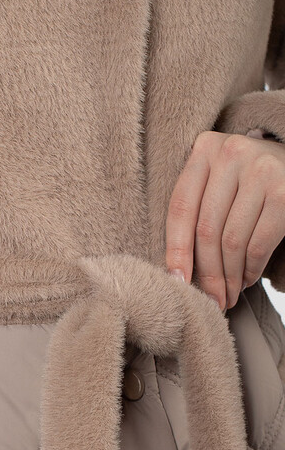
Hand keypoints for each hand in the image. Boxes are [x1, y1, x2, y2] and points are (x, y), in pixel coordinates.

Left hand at [165, 128, 284, 309]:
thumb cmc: (249, 182)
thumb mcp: (219, 182)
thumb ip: (197, 208)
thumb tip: (177, 273)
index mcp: (205, 149)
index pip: (180, 208)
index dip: (176, 251)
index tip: (176, 284)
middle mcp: (231, 153)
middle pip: (206, 230)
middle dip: (207, 274)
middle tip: (210, 300)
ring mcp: (261, 169)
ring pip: (232, 241)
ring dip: (229, 277)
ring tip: (229, 294)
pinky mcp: (284, 191)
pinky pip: (258, 244)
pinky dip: (251, 269)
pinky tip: (247, 280)